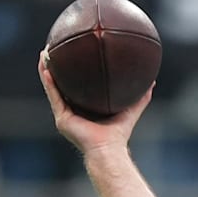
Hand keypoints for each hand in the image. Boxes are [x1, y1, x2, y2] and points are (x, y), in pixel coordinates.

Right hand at [38, 50, 152, 154]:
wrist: (109, 148)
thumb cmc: (119, 133)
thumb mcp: (131, 110)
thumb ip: (141, 97)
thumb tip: (153, 81)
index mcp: (85, 107)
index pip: (77, 85)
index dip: (74, 70)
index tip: (73, 52)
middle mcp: (72, 110)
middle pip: (61, 83)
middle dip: (57, 66)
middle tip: (54, 48)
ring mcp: (64, 114)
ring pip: (52, 87)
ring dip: (46, 70)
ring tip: (45, 53)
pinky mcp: (62, 118)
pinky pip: (53, 96)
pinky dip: (49, 83)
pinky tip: (46, 69)